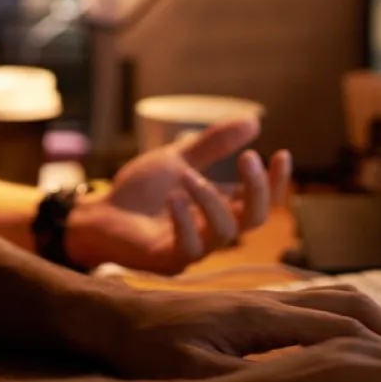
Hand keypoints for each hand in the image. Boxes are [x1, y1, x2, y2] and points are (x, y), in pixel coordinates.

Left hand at [65, 119, 290, 273]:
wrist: (99, 213)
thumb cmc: (140, 192)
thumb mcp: (178, 158)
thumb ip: (213, 144)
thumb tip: (254, 121)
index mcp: (221, 206)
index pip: (261, 200)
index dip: (276, 182)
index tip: (282, 153)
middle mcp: (214, 230)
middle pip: (254, 219)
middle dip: (257, 189)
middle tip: (248, 158)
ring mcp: (194, 248)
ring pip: (225, 233)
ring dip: (212, 200)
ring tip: (189, 176)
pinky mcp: (169, 260)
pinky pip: (189, 249)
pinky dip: (185, 222)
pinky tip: (173, 198)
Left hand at [90, 282, 380, 378]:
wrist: (113, 313)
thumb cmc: (144, 347)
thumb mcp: (187, 375)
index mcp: (263, 315)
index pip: (346, 333)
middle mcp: (275, 300)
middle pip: (359, 310)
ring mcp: (271, 301)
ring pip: (347, 303)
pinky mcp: (263, 309)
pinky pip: (327, 307)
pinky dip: (361, 324)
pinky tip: (371, 349)